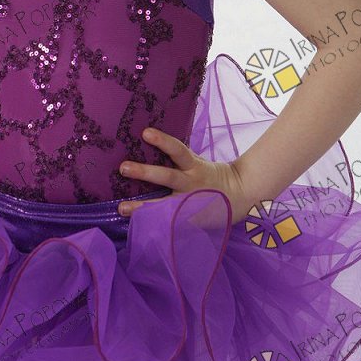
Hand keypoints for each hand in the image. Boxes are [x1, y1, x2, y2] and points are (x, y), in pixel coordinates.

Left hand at [118, 126, 253, 224]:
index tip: (145, 132)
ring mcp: (189, 203)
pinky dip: (155, 225)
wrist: (239, 195)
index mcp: (194, 165)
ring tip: (121, 207)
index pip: (177, 150)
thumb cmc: (210, 176)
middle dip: (144, 172)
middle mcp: (190, 183)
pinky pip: (171, 223)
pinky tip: (137, 228)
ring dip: (141, 206)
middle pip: (167, 176)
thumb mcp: (197, 163)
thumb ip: (178, 159)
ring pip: (165, 204)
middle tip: (123, 168)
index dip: (163, 141)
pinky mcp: (190, 218)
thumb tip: (146, 145)